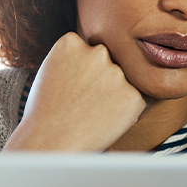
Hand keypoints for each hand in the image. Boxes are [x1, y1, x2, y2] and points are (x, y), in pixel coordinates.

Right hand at [4, 32, 146, 151]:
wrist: (49, 144)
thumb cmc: (47, 113)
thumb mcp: (53, 70)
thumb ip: (77, 58)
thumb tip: (104, 54)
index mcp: (72, 41)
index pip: (90, 50)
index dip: (84, 73)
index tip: (74, 88)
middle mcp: (97, 51)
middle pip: (110, 62)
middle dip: (103, 80)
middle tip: (84, 103)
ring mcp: (116, 73)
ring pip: (125, 81)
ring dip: (116, 95)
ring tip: (92, 114)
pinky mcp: (133, 95)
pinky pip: (138, 100)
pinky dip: (127, 111)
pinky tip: (105, 121)